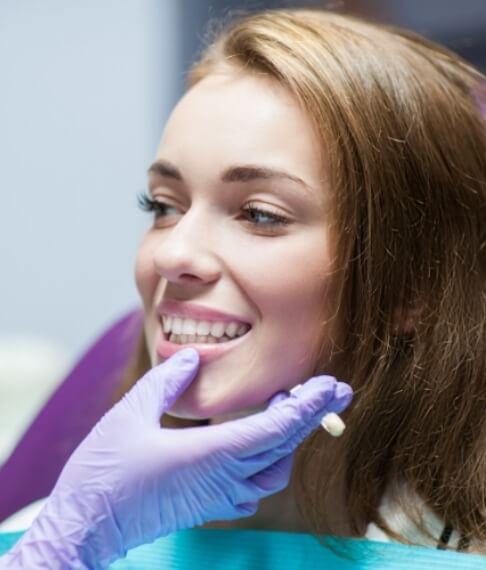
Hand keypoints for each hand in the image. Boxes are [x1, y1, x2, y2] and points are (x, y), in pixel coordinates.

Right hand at [1, 348, 351, 568]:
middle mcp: (222, 479)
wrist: (85, 525)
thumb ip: (166, 381)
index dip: (306, 406)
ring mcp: (217, 497)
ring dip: (290, 439)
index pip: (275, 429)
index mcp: (210, 454)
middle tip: (332, 390)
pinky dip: (269, 461)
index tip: (329, 387)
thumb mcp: (131, 413)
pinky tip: (259, 446)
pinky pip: (254, 486)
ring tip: (289, 409)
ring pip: (274, 471)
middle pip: (283, 447)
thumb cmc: (104, 472)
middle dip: (311, 416)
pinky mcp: (208, 506)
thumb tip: (192, 357)